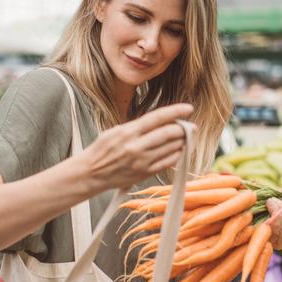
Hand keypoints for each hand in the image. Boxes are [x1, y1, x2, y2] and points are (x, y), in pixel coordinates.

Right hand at [78, 103, 195, 190]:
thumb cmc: (102, 150)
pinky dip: (176, 155)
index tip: (188, 108)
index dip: (176, 111)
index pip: (157, 118)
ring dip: (182, 142)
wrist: (91, 173)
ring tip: (185, 138)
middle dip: (184, 129)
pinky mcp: (144, 173)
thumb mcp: (116, 131)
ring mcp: (141, 162)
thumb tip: (160, 121)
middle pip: (168, 134)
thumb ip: (138, 126)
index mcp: (128, 132)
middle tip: (191, 126)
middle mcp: (136, 147)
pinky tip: (178, 150)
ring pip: (171, 148)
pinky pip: (167, 163)